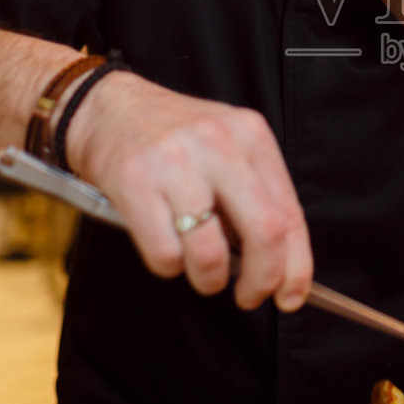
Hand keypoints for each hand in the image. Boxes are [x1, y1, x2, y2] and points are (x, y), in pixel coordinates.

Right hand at [65, 72, 311, 312]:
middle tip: (251, 296)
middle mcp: (218, 143)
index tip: (291, 294)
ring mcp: (175, 161)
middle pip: (265, 232)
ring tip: (202, 272)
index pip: (290, 213)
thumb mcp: (225, 147)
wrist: (107, 107)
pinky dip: (170, 266)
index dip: (297, 265)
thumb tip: (280, 263)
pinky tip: (167, 248)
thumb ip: (254, 194)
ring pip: (211, 252)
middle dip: (263, 279)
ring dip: (210, 279)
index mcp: (250, 135)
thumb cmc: (172, 138)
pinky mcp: (134, 181)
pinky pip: (165, 253)